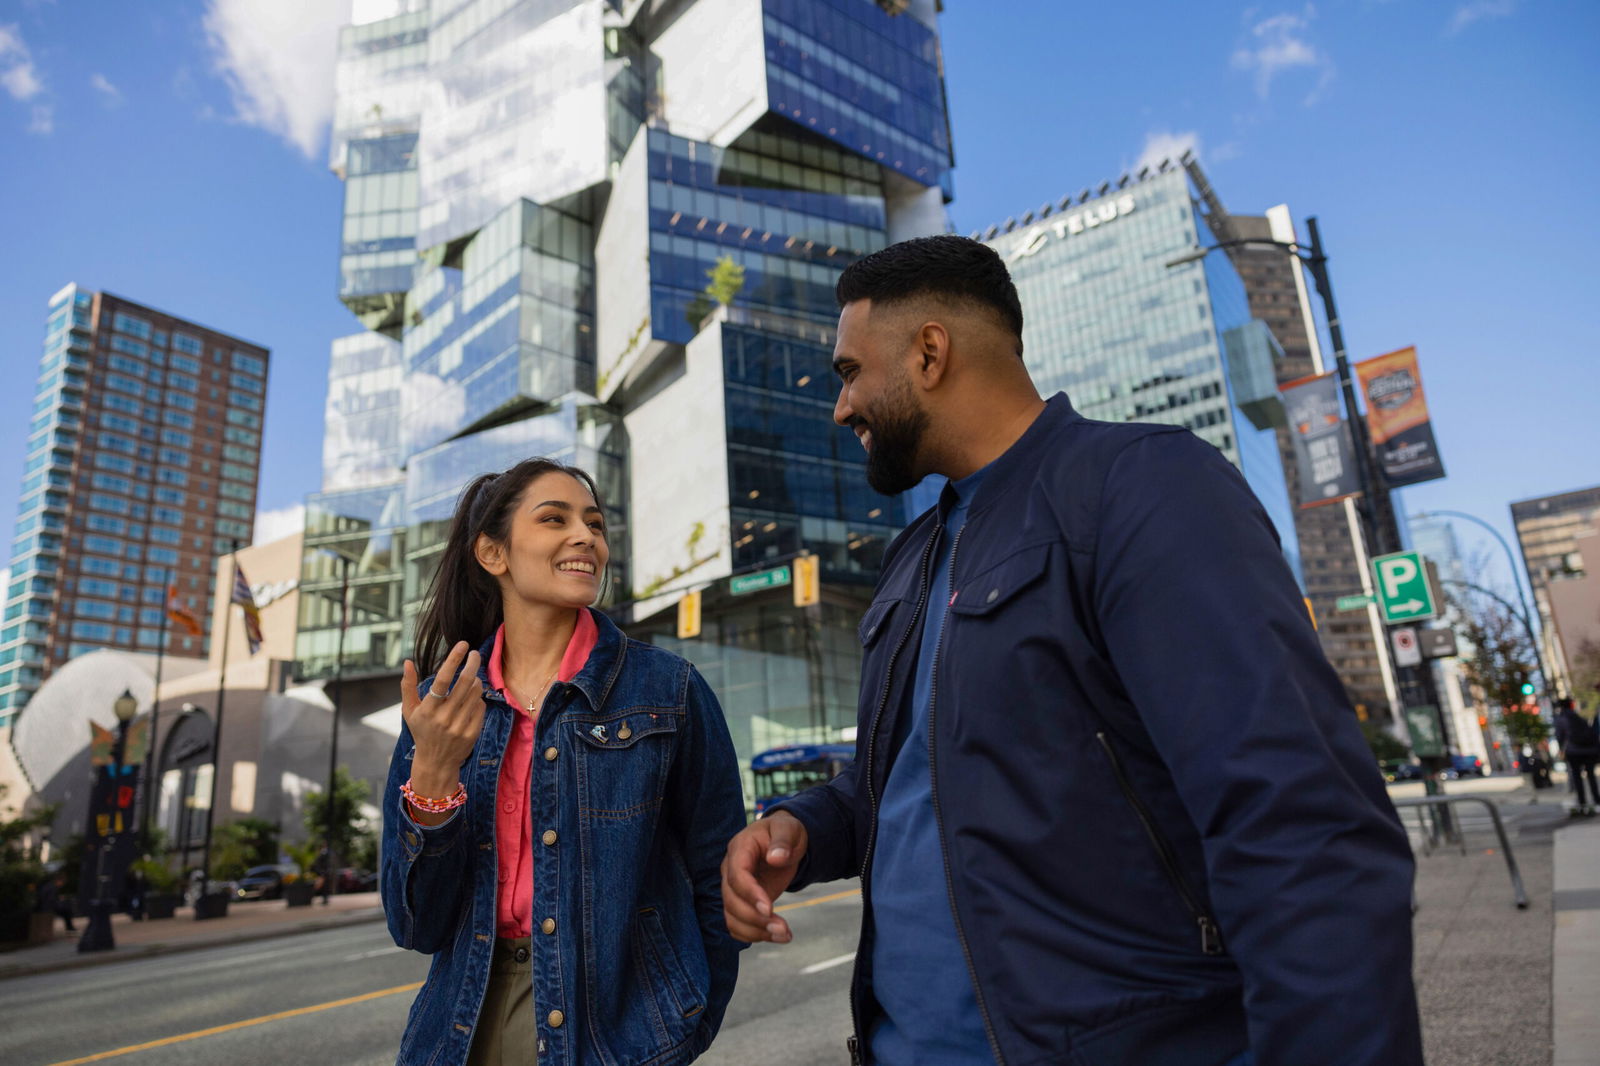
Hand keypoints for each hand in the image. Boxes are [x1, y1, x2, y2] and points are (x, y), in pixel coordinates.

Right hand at [400, 642, 484, 800]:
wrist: (436, 762)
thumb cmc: (421, 731)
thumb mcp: (409, 710)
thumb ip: (407, 686)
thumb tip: (406, 662)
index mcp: (427, 710)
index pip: (442, 679)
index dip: (453, 660)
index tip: (462, 644)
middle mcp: (444, 717)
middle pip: (464, 683)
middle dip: (472, 663)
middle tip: (474, 654)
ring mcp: (459, 726)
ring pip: (475, 693)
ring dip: (475, 681)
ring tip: (470, 680)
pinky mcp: (472, 732)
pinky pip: (480, 706)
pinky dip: (477, 699)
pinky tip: (471, 701)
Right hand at [720, 810, 807, 942]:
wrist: (783, 842)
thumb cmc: (785, 833)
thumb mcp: (789, 829)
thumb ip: (783, 841)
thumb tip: (776, 858)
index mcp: (740, 848)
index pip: (737, 875)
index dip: (750, 894)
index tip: (770, 909)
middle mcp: (730, 869)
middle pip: (731, 900)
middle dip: (755, 919)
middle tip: (783, 929)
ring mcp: (733, 888)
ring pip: (732, 917)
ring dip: (755, 931)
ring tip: (784, 935)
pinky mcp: (740, 902)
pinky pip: (736, 924)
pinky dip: (753, 935)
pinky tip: (775, 937)